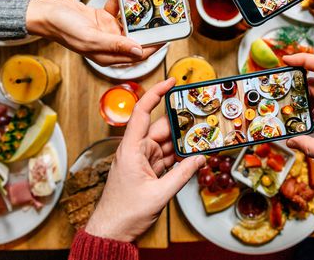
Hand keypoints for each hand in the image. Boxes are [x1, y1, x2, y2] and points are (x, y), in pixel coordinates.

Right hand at [25, 0, 160, 65]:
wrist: (45, 12)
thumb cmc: (62, 28)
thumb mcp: (91, 37)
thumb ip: (115, 44)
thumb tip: (139, 51)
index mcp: (107, 55)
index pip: (137, 54)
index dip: (153, 47)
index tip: (166, 37)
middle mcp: (109, 44)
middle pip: (135, 38)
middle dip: (148, 28)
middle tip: (161, 16)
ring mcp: (105, 31)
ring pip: (128, 23)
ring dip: (136, 12)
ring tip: (147, 0)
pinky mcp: (101, 17)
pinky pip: (116, 9)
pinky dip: (121, 1)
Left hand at [85, 78, 205, 241]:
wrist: (112, 231)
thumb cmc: (124, 213)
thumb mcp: (159, 194)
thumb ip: (182, 175)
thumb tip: (199, 159)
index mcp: (131, 149)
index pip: (143, 112)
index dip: (156, 93)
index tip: (171, 81)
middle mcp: (135, 150)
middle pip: (161, 128)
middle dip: (180, 124)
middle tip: (201, 120)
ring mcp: (141, 160)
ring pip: (165, 143)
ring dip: (181, 143)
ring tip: (201, 139)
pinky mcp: (146, 170)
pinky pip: (165, 157)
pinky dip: (178, 156)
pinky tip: (191, 156)